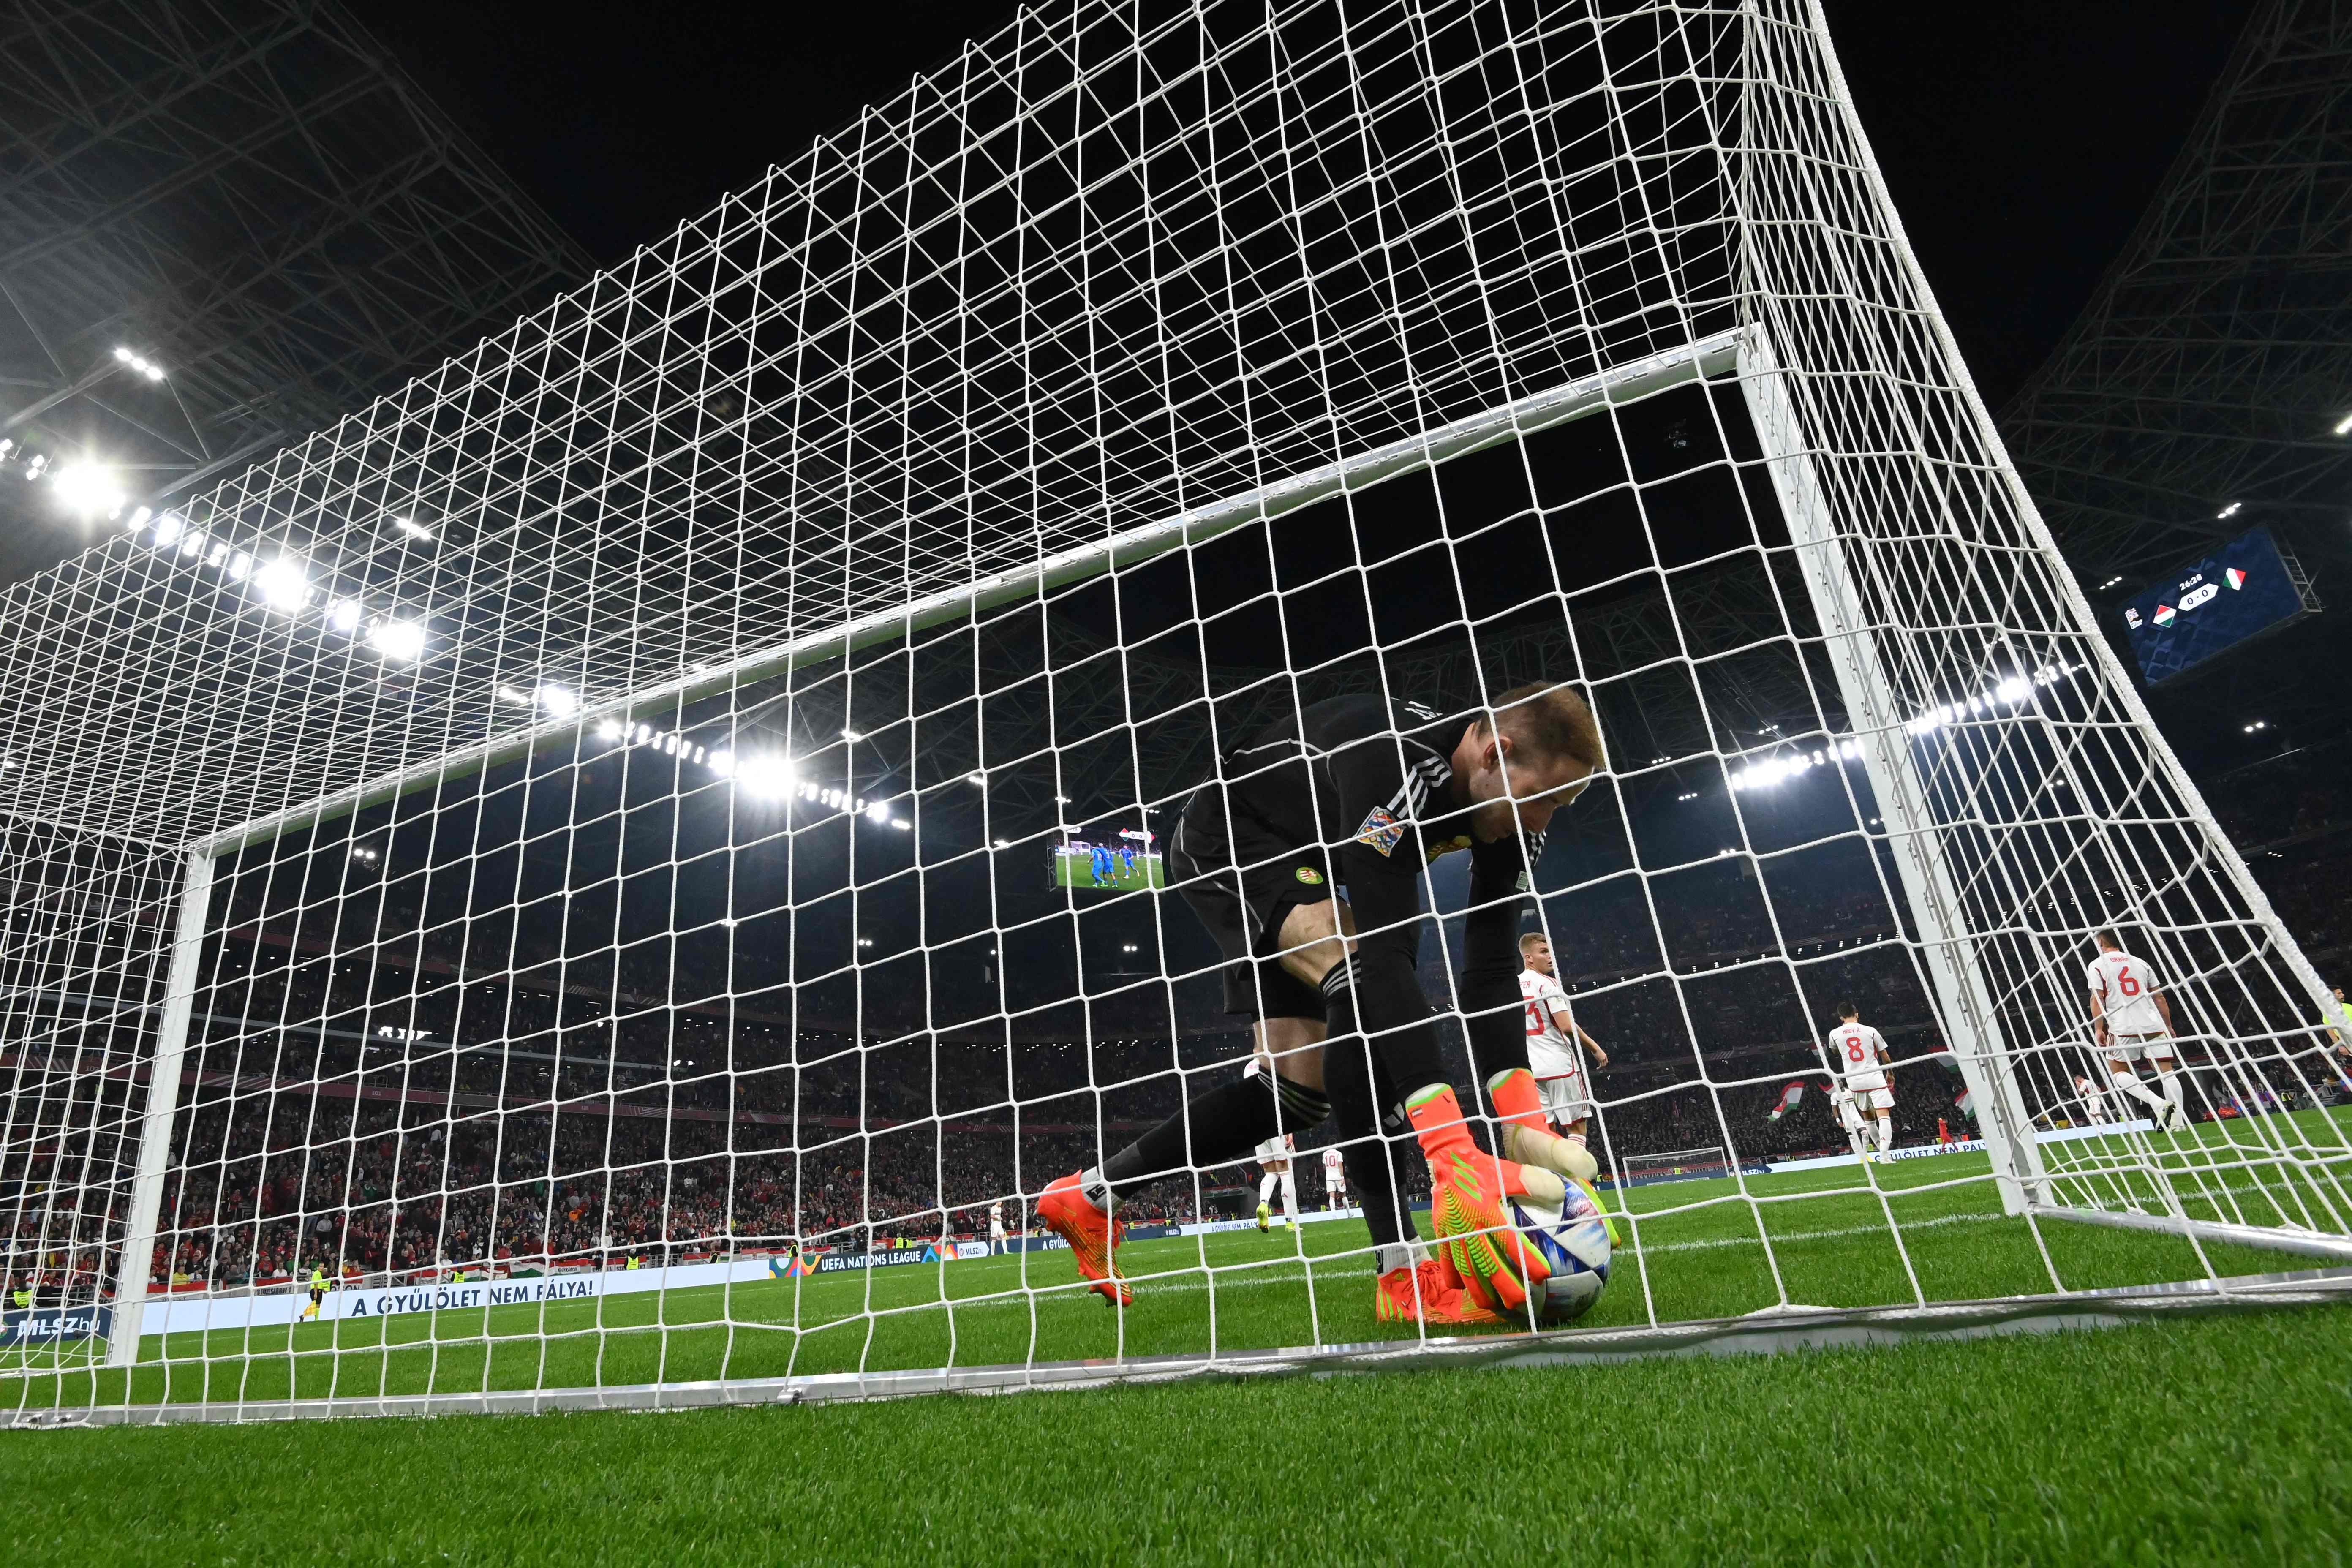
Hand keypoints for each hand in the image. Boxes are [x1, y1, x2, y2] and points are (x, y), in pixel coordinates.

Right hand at [1427, 1144, 1561, 1315]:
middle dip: (1503, 1286)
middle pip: (1487, 1264)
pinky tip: (1461, 1288)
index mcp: (1487, 1212)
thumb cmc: (1481, 1168)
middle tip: (1520, 1302)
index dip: (1526, 1261)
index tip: (1543, 1276)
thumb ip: (1533, 1182)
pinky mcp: (1441, 1233)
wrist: (1448, 1160)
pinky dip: (1453, 1276)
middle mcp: (1469, 1227)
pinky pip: (1445, 1259)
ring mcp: (1452, 1232)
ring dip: (1478, 1288)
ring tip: (1491, 1304)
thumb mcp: (1509, 1171)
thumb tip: (1560, 1192)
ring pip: (1465, 1267)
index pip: (1510, 1243)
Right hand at [1590, 1045, 1608, 1068]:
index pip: (1606, 1061)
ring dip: (1601, 1068)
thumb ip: (1596, 1052)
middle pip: (1605, 1064)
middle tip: (1599, 1068)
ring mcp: (1603, 1059)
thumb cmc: (1595, 1049)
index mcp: (1605, 1055)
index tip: (1601, 1065)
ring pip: (1603, 1065)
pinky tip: (1597, 1068)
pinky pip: (1601, 1065)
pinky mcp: (1601, 1060)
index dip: (1604, 1063)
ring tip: (1598, 1069)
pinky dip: (1599, 1068)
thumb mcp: (1597, 1051)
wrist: (1595, 1048)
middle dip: (1603, 1066)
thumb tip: (1593, 1052)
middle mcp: (1605, 1057)